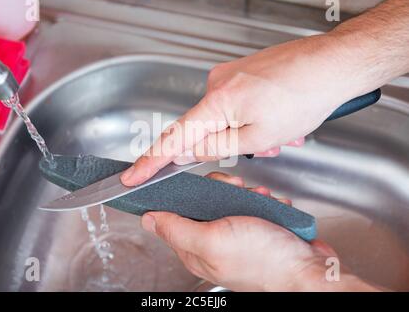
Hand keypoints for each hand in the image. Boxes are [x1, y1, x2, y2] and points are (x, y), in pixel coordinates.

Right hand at [121, 34, 366, 185]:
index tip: (133, 176)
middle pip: (205, 128)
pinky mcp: (242, 72)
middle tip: (266, 146)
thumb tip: (190, 151)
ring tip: (282, 133)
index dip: (151, 161)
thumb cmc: (304, 95)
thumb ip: (217, 147)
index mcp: (216, 101)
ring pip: (227, 118)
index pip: (174, 139)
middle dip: (232, 145)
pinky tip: (280, 119)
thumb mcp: (259, 136)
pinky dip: (256, 118)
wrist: (332, 63)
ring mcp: (230, 75)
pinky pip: (238, 104)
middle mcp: (217, 83)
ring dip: (250, 132)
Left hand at [140, 172, 378, 290]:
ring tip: (259, 200)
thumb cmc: (264, 260)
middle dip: (221, 191)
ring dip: (246, 195)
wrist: (308, 269)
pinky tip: (270, 206)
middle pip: (203, 202)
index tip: (201, 186)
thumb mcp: (212, 240)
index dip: (184, 195)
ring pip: (229, 200)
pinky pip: (251, 205)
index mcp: (195, 249)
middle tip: (236, 191)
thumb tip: (148, 219)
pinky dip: (262, 202)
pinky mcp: (255, 230)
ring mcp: (235, 236)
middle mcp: (213, 243)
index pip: (173, 214)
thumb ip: (177, 229)